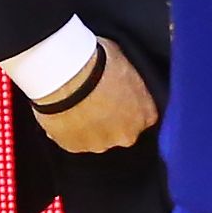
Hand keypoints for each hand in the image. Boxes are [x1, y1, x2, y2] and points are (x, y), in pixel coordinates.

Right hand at [33, 38, 157, 153]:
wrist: (68, 77)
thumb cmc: (100, 65)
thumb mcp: (127, 64)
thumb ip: (131, 82)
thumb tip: (124, 78)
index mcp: (146, 115)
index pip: (144, 117)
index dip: (129, 107)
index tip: (118, 98)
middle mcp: (126, 135)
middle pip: (122, 131)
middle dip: (111, 120)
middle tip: (97, 101)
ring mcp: (100, 144)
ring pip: (97, 138)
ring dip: (90, 126)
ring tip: (78, 106)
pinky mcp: (74, 148)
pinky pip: (74, 141)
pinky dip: (70, 131)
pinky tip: (65, 113)